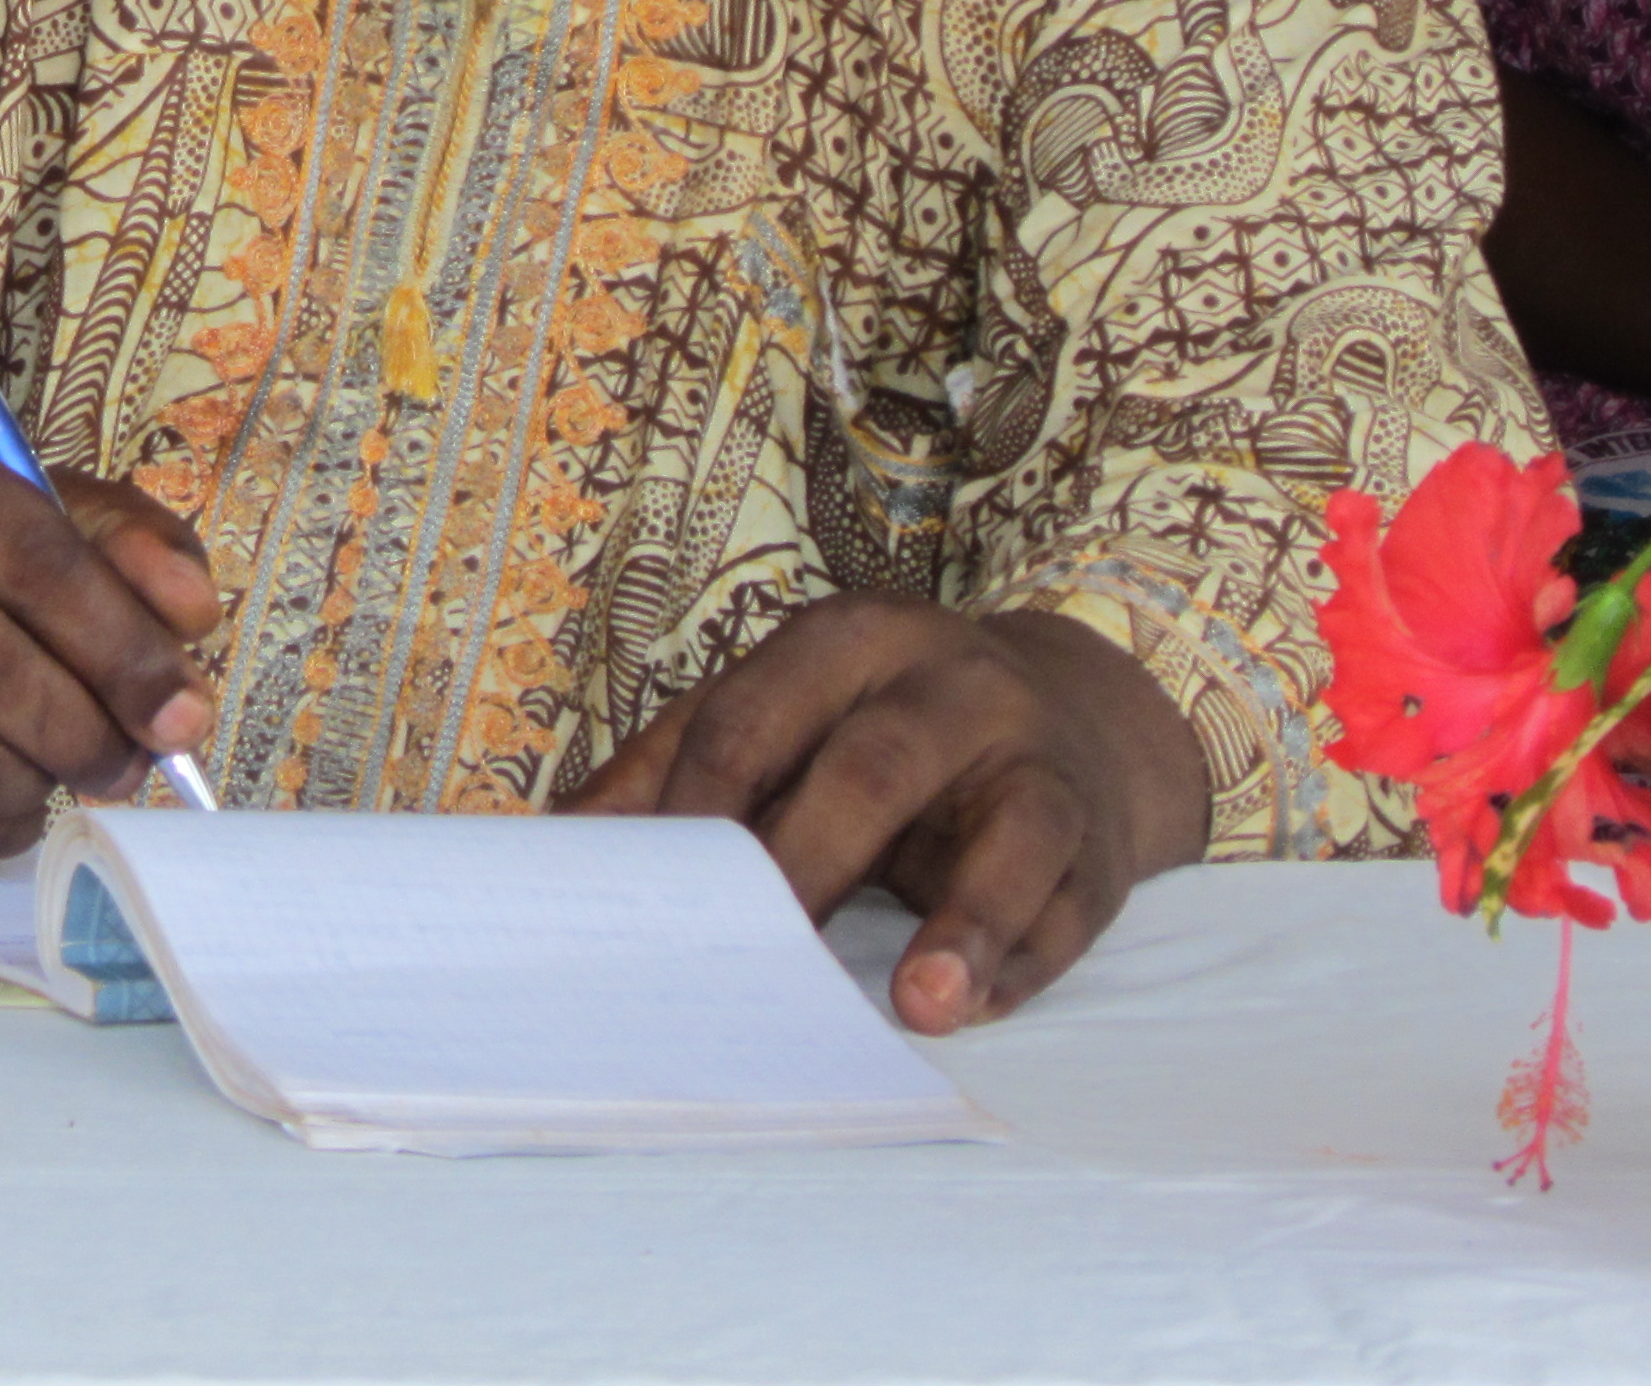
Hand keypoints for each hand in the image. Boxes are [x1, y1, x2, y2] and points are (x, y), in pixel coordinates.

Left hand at [568, 597, 1210, 1033]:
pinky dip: (1015, 959)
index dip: (695, 807)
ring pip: (1006, 830)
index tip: (647, 894)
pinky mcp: (1093, 834)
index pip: (748, 716)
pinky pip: (1063, 899)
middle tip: (753, 947)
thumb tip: (557, 845)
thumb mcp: (779, 717)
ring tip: (915, 1003)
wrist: (1068, 714)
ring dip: (959, 923)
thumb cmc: (878, 729)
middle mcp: (944, 679)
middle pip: (871, 765)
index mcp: (841, 640)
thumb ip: (676, 768)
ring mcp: (1032, 752)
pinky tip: (967, 1008)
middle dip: (809, 859)